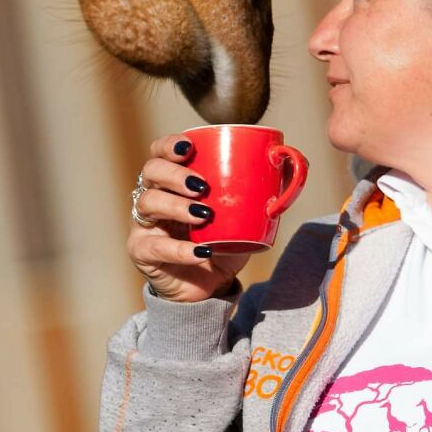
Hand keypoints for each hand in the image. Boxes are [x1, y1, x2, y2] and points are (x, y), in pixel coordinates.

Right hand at [127, 134, 250, 301]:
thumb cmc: (222, 243)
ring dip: (176, 205)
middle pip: (151, 171)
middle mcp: (153, 196)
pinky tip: (201, 252)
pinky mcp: (142, 252)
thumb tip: (289, 161)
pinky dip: (179, 249)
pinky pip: (154, 247)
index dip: (169, 145)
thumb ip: (262, 190)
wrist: (209, 287)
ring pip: (148, 203)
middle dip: (175, 173)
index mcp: (172, 181)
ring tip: (203, 214)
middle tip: (202, 185)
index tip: (189, 147)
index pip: (160, 152)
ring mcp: (144, 224)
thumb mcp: (243, 216)